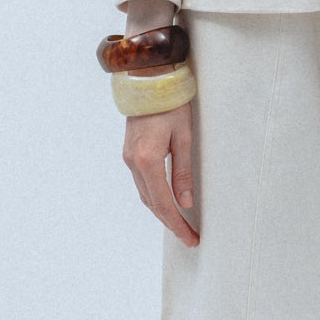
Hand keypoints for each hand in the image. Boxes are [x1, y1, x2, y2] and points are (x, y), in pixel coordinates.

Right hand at [122, 98, 198, 246]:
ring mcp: (129, 158)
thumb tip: (185, 202)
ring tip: (181, 224)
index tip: (191, 238)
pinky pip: (142, 183)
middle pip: (152, 204)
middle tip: (190, 237)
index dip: (178, 225)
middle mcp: (134, 163)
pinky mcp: (130, 153)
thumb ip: (182, 172)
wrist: (148, 81)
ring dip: (162, 212)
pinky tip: (166, 202)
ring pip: (145, 195)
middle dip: (171, 223)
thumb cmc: (171, 105)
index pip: (163, 203)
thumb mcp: (183, 138)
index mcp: (148, 160)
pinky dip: (154, 197)